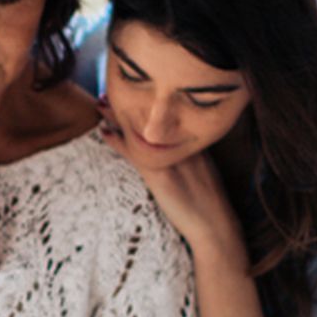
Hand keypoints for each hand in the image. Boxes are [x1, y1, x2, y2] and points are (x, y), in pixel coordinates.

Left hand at [96, 97, 241, 259]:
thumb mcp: (202, 173)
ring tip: (101, 103)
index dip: (148, 103)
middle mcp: (183, 145)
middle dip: (131, 102)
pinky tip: (104, 133)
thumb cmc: (209, 204)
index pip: (168, 115)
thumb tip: (170, 152)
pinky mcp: (160, 174)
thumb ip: (188, 158)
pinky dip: (118, 141)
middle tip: (110, 89)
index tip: (132, 91)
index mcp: (194, 142)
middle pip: (153, 118)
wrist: (215, 227)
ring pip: (142, 131)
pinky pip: (135, 152)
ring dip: (119, 116)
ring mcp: (171, 158)